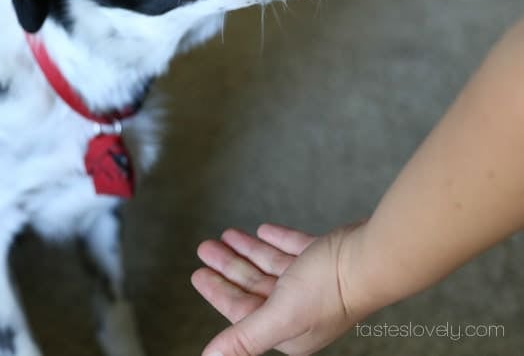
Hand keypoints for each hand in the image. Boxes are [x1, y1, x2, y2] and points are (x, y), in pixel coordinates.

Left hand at [191, 223, 366, 354]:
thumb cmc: (328, 289)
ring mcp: (313, 283)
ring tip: (226, 233)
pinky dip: (276, 240)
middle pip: (253, 286)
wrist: (372, 259)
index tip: (198, 273)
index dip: (217, 291)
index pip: (241, 310)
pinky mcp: (325, 259)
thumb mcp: (278, 315)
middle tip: (206, 247)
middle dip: (228, 266)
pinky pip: (293, 249)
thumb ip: (244, 338)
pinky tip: (262, 231)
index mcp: (287, 329)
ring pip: (270, 266)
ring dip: (247, 250)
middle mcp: (299, 309)